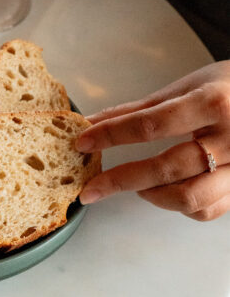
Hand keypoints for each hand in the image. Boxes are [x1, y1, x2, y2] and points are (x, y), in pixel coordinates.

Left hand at [77, 61, 229, 220]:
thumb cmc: (228, 87)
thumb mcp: (186, 88)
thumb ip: (139, 109)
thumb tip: (91, 121)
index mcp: (212, 104)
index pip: (150, 124)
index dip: (112, 135)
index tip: (82, 143)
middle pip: (168, 167)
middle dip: (121, 180)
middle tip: (91, 189)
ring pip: (191, 198)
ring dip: (154, 196)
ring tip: (136, 187)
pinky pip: (210, 209)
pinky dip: (181, 206)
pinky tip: (165, 192)